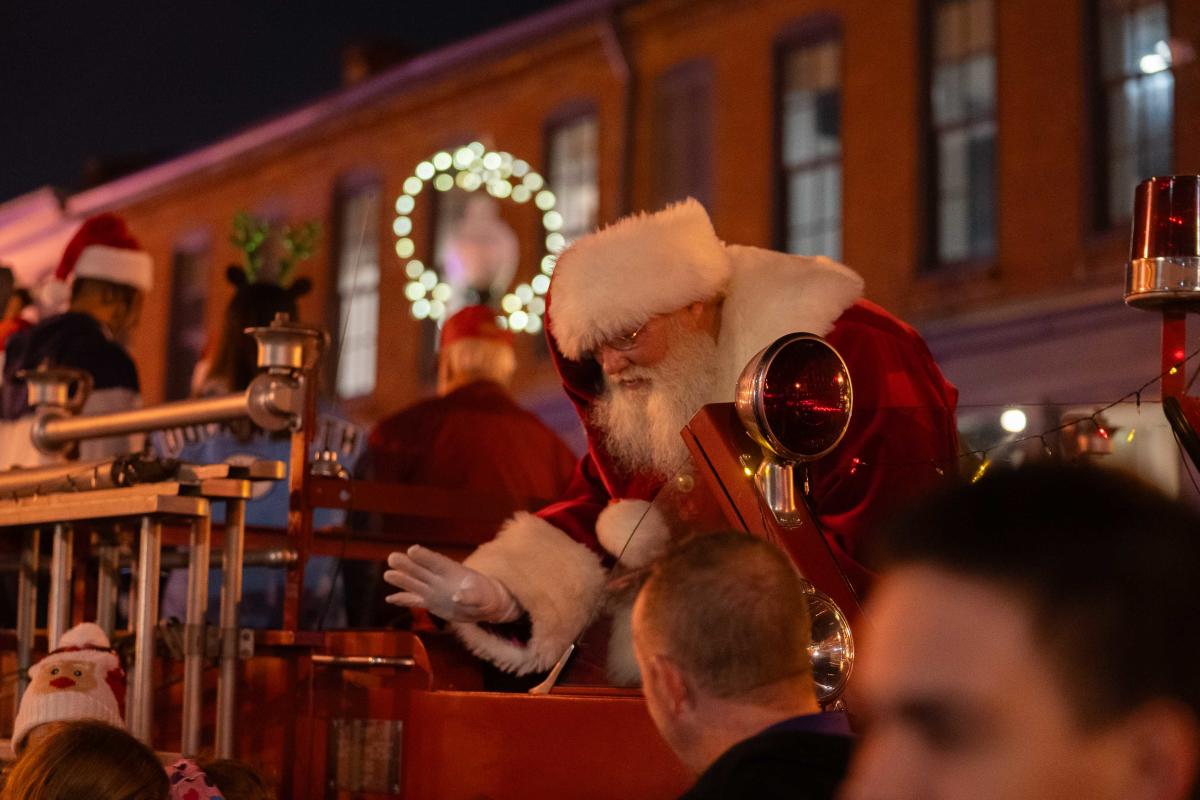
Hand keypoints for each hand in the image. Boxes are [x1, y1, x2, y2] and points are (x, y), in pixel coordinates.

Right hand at [383, 545, 520, 622]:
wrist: (484, 604)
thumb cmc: (486, 595)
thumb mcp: (482, 597)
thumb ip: (470, 596)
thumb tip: (458, 597)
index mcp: (453, 571)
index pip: (437, 561)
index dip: (425, 556)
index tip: (413, 550)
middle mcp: (439, 578)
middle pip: (421, 570)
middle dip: (407, 564)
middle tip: (392, 557)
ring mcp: (433, 589)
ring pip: (414, 583)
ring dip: (401, 579)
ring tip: (387, 574)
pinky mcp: (430, 602)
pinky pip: (414, 600)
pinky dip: (403, 599)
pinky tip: (389, 598)